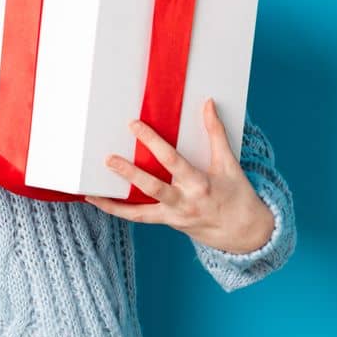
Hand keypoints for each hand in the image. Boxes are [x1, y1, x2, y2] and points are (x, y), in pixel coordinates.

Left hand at [86, 98, 275, 254]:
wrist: (245, 233)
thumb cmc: (238, 195)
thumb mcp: (229, 163)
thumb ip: (216, 133)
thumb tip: (208, 104)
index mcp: (200, 184)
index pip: (172, 160)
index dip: (152, 142)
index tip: (135, 125)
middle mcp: (185, 202)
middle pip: (152, 188)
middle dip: (129, 174)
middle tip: (108, 158)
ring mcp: (175, 217)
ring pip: (139, 212)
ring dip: (114, 203)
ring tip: (91, 193)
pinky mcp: (168, 224)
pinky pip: (140, 218)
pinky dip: (120, 211)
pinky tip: (102, 202)